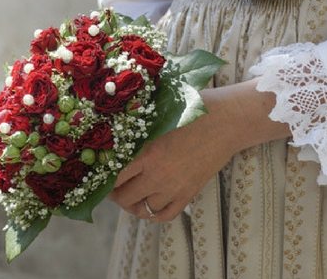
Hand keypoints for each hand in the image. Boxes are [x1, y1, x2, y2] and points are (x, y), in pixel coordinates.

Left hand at [109, 79, 289, 221]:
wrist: (228, 121)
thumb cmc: (194, 110)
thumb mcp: (160, 114)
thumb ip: (138, 127)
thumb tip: (113, 130)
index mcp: (147, 153)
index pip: (114, 177)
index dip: (102, 179)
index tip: (98, 176)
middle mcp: (158, 175)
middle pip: (125, 197)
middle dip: (114, 195)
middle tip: (112, 187)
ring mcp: (174, 188)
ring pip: (144, 209)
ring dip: (132, 205)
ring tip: (129, 197)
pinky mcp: (190, 194)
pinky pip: (166, 215)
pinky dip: (153, 214)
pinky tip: (149, 205)